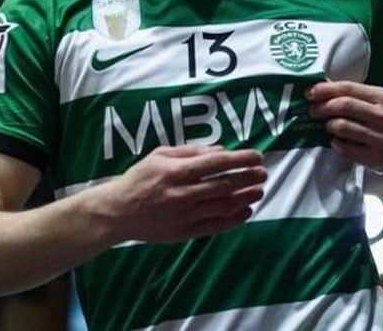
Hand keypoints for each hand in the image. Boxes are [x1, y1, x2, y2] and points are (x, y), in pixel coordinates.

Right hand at [95, 145, 265, 244]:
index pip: (215, 163)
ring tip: (259, 190)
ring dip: (245, 198)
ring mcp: (184, 215)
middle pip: (224, 185)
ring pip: (223, 206)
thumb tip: (220, 149)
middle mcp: (182, 193)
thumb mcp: (159, 155)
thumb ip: (189, 151)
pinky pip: (215, 226)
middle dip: (248, 178)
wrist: (119, 212)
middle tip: (263, 173)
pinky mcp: (185, 232)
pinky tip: (246, 211)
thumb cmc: (139, 178)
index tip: (257, 156)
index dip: (240, 159)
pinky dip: (234, 219)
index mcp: (175, 171)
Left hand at [306, 81, 382, 174]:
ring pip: (343, 127)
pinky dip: (336, 143)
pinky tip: (337, 141)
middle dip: (322, 107)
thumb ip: (358, 96)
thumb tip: (324, 90)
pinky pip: (346, 149)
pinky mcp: (377, 158)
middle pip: (344, 106)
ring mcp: (382, 139)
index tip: (310, 92)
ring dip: (328, 126)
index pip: (348, 88)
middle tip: (312, 110)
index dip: (325, 90)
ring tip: (327, 126)